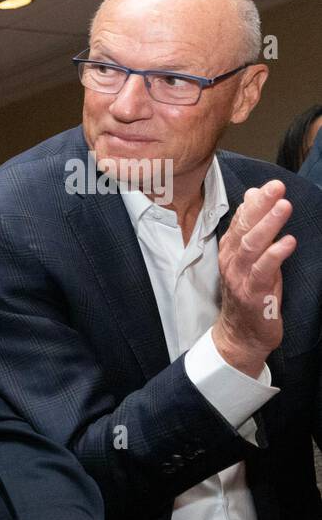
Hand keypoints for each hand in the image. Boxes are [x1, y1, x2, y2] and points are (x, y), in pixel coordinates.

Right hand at [212, 179, 296, 376]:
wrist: (241, 335)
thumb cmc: (250, 294)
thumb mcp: (250, 259)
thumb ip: (251, 228)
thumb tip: (252, 196)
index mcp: (231, 251)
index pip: (240, 221)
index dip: (255, 202)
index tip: (270, 185)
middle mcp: (232, 261)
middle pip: (244, 229)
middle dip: (261, 206)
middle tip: (277, 187)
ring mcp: (240, 277)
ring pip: (252, 246)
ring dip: (268, 225)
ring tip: (284, 206)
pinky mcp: (253, 293)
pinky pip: (262, 271)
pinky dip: (274, 255)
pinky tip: (288, 242)